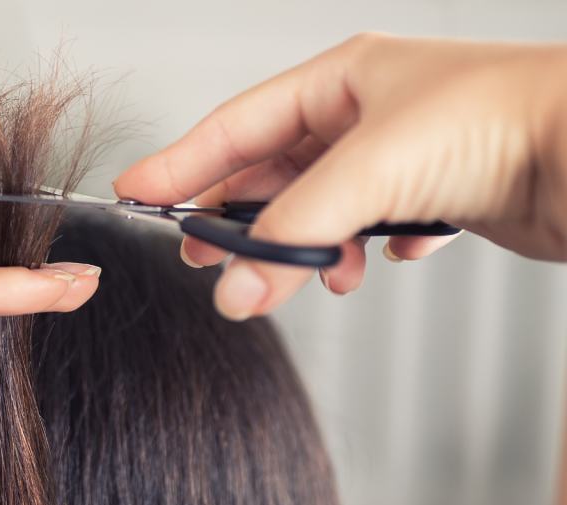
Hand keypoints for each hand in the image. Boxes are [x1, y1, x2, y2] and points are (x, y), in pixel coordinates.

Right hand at [115, 33, 566, 318]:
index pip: (237, 124)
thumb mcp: (369, 170)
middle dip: (245, 221)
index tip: (136, 192)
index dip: (182, 161)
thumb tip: (234, 288)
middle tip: (210, 259)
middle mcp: (367, 115)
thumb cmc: (502, 121)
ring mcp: (401, 156)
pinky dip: (365, 253)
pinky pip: (374, 230)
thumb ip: (292, 233)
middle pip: (276, 173)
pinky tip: (379, 260)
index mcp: (342, 80)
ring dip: (309, 249)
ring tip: (309, 277)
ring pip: (323, 210)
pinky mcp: (436, 196)